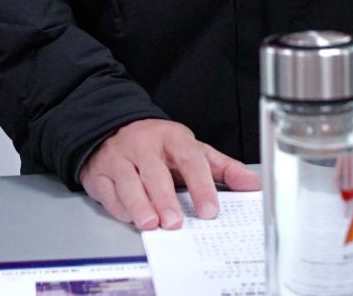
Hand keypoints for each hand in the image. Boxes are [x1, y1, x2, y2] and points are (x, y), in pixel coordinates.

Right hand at [78, 119, 259, 230]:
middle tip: (175, 222)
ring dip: (139, 205)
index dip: (201, 185)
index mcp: (172, 138)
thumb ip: (223, 169)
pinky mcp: (99, 174)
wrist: (111, 128)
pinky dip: (119, 207)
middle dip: (165, 198)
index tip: (210, 209)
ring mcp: (119, 158)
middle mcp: (144, 145)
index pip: (190, 159)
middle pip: (155, 172)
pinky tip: (130, 217)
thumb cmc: (157, 145)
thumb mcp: (193, 150)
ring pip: (128, 182)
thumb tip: (253, 184)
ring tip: (151, 224)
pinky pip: (108, 192)